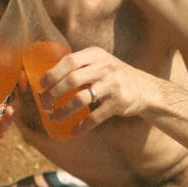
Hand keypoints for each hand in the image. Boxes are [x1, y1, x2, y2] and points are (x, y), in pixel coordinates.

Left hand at [39, 47, 159, 131]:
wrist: (146, 89)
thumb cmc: (114, 77)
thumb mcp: (101, 63)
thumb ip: (80, 66)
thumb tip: (47, 79)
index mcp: (97, 55)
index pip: (69, 61)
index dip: (52, 74)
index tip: (41, 85)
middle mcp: (105, 67)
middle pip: (72, 80)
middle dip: (54, 93)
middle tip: (44, 103)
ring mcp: (114, 85)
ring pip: (81, 99)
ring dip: (63, 111)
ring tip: (54, 117)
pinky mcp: (119, 103)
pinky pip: (95, 117)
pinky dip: (82, 126)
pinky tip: (72, 132)